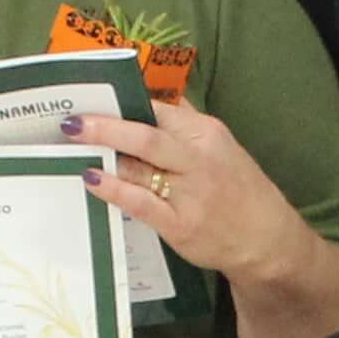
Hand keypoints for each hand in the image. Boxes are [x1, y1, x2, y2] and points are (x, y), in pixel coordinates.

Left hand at [78, 101, 304, 288]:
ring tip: (72, 147)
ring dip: (103, 155)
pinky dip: (113, 189)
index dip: (125, 103)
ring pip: (140, 167)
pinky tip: (91, 179)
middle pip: (146, 135)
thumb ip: (186, 124)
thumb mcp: (220, 147)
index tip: (94, 98)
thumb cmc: (239, 190)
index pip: (160, 110)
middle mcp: (199, 160)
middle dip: (105, 126)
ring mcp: (190, 194)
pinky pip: (139, 202)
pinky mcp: (180, 224)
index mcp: (208, 134)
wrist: (266, 240)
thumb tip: (150, 97)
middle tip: (72, 121)